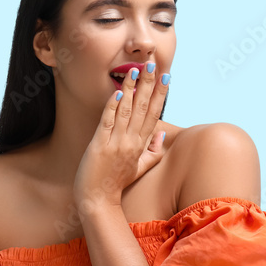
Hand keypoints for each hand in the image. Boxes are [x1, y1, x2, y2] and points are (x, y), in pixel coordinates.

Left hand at [73, 59, 170, 208]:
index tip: (166, 77)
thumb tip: (161, 135)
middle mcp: (131, 142)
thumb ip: (153, 152)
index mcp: (141, 146)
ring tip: (135, 71)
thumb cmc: (116, 184)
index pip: (154, 115)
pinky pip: (107, 123)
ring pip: (126, 112)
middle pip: (143, 109)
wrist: (98, 201)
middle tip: (153, 64)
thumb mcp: (140, 169)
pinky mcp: (99, 146)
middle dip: (148, 85)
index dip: (160, 95)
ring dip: (130, 90)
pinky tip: (116, 93)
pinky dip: (111, 108)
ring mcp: (115, 144)